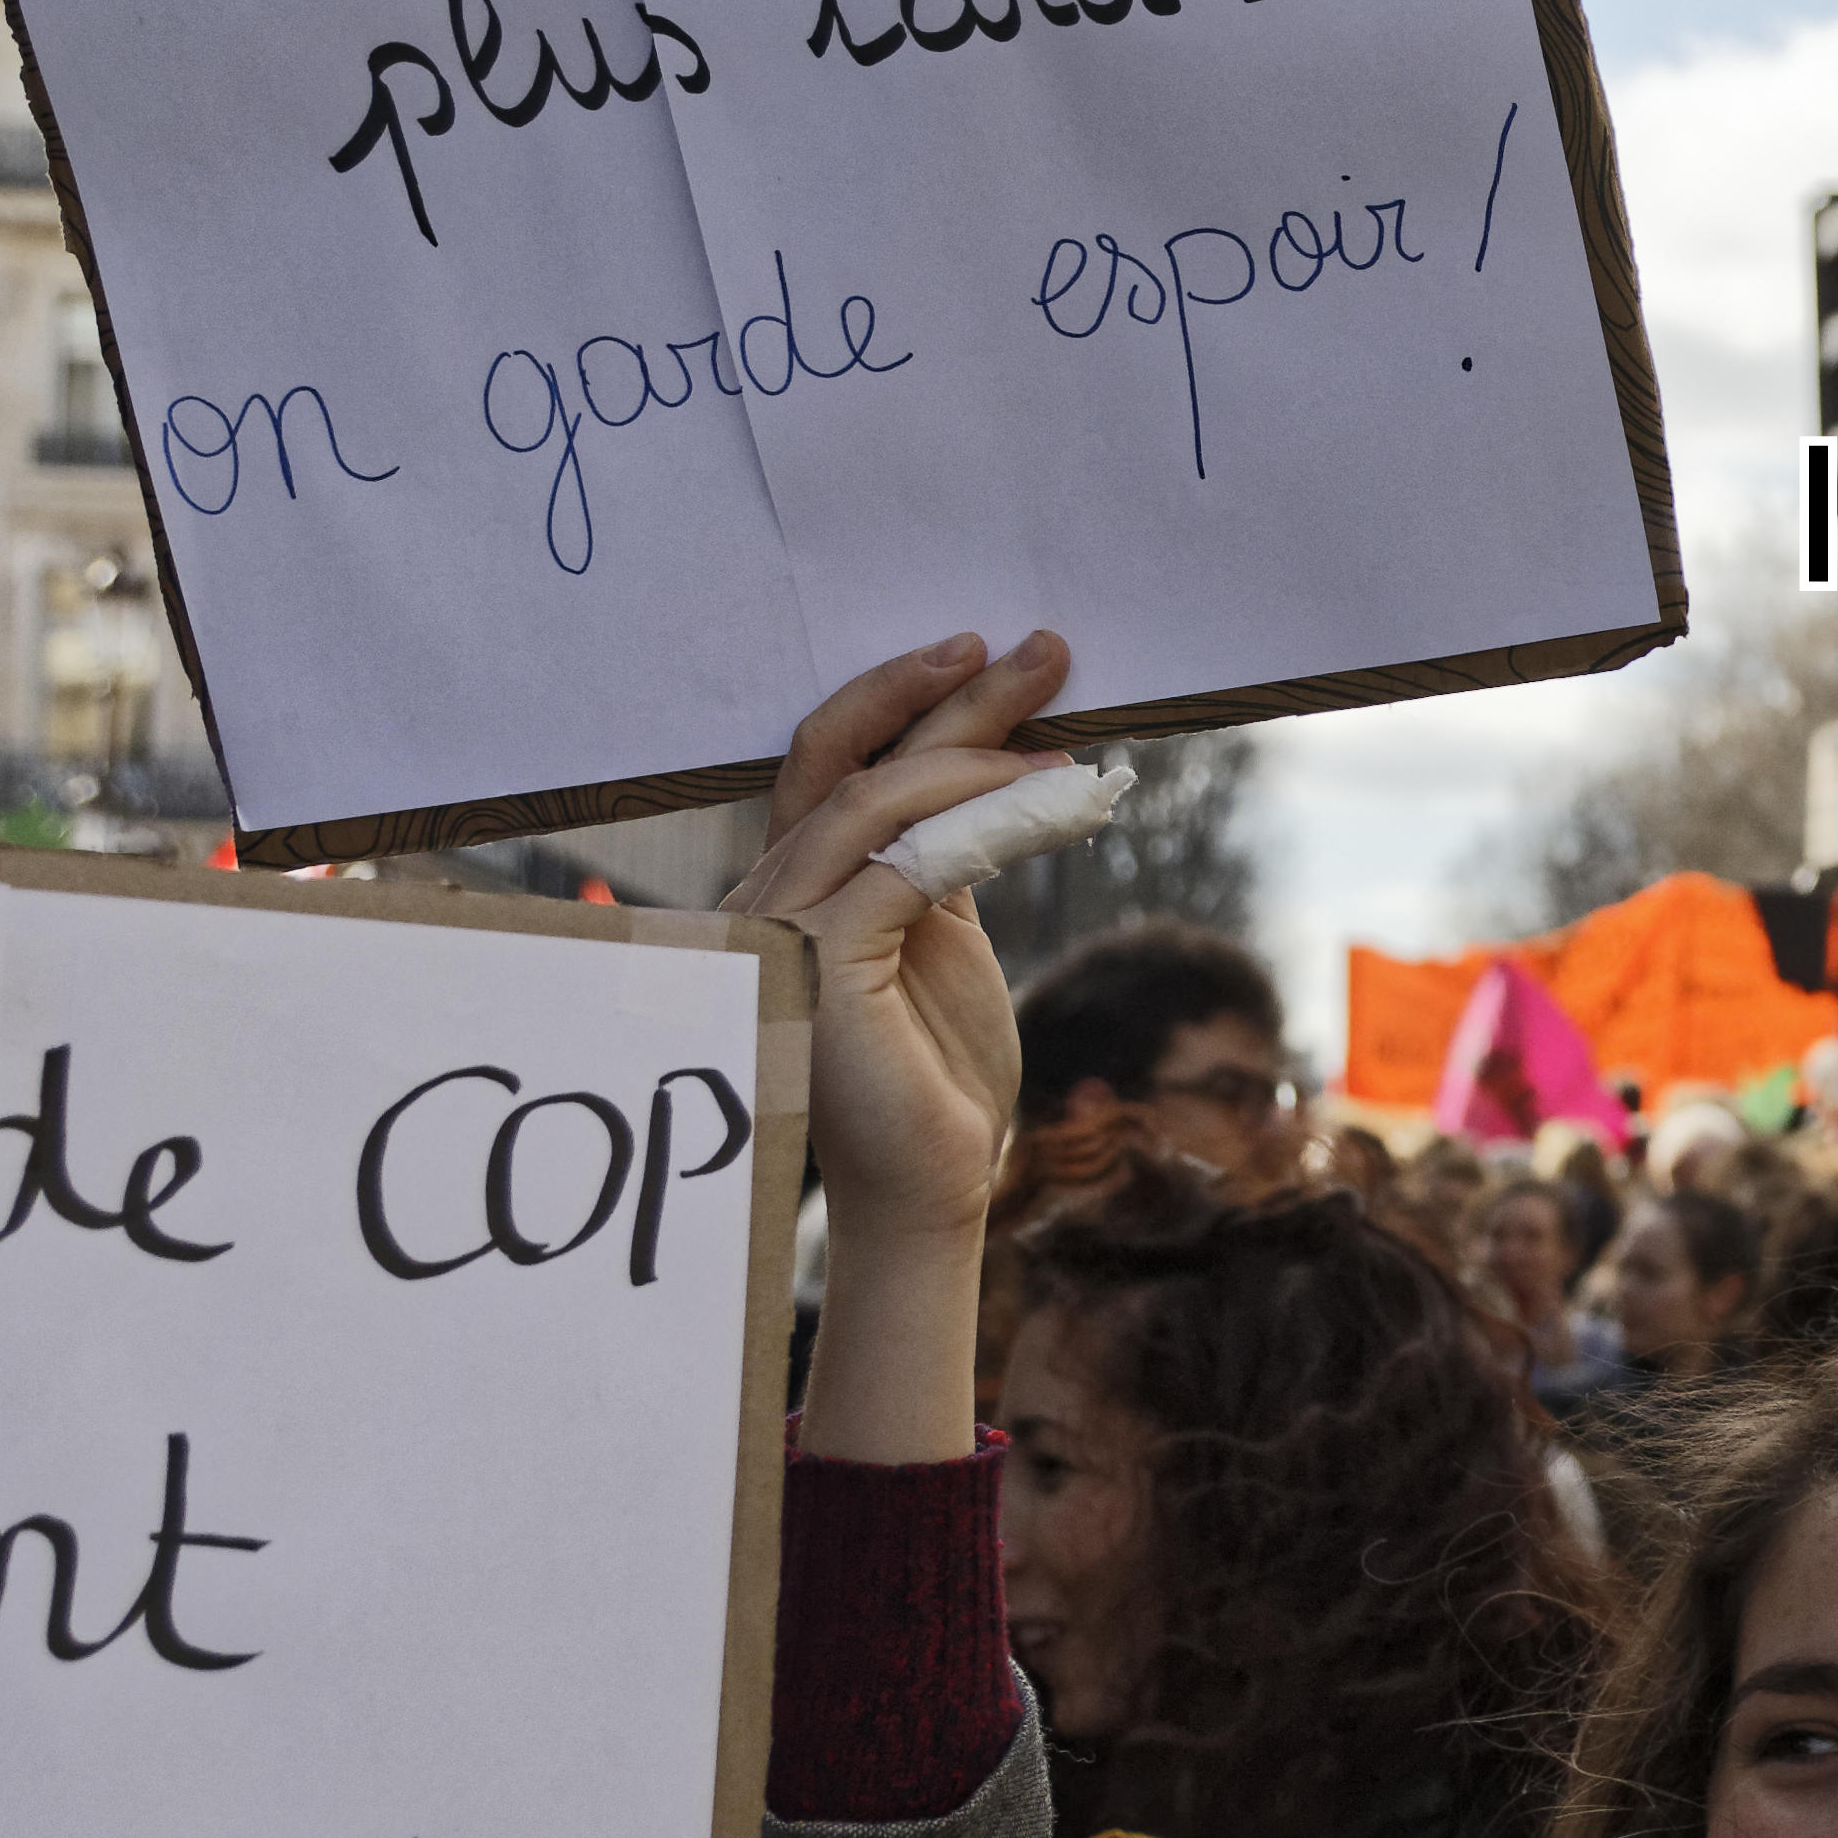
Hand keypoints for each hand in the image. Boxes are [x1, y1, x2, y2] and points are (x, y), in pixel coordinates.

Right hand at [724, 631, 1071, 1457]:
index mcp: (794, 882)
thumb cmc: (940, 1074)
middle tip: (1041, 649)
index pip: (835, 764)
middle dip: (949, 698)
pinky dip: (983, 825)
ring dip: (983, 758)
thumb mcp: (944, 938)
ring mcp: (778, 927)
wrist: (930, 1188)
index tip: (988, 656)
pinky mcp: (815, 963)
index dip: (905, 701)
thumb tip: (983, 771)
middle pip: (851, 761)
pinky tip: (1051, 809)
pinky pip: (903, 863)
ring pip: (877, 801)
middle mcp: (766, 894)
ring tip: (1071, 745)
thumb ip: (940, 858)